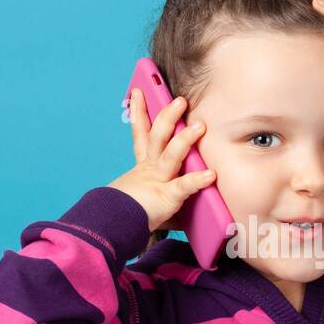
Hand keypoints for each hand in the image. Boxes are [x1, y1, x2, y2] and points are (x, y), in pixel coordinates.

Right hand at [108, 88, 215, 232]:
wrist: (112, 231)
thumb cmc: (131, 217)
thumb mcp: (150, 200)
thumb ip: (171, 195)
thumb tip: (190, 198)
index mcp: (143, 168)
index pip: (141, 135)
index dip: (139, 112)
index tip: (138, 92)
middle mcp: (149, 170)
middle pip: (157, 137)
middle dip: (167, 116)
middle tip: (179, 100)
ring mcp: (157, 182)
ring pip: (170, 155)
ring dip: (185, 139)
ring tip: (200, 125)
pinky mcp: (166, 197)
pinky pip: (183, 187)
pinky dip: (197, 181)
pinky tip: (211, 174)